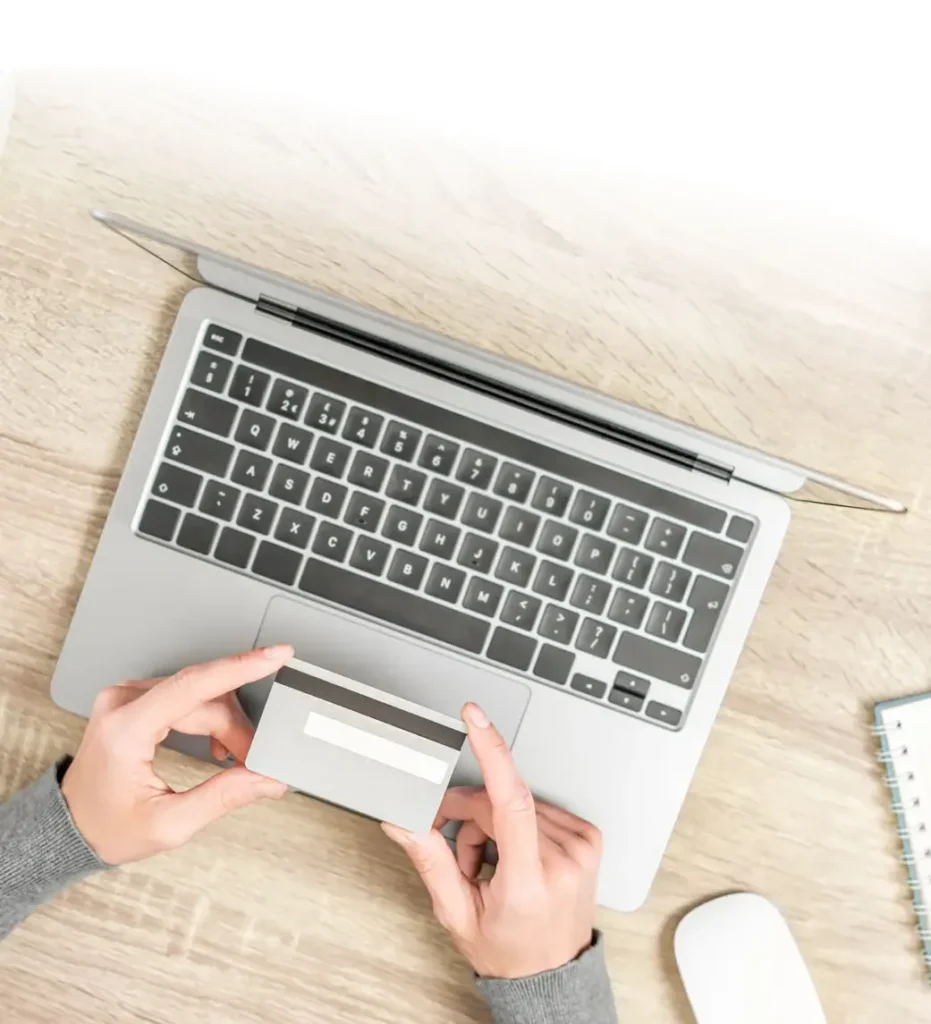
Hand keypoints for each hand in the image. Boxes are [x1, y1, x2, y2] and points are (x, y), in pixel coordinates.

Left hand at [61, 645, 292, 864]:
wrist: (70, 826)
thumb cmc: (106, 827)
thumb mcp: (168, 824)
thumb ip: (222, 797)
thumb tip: (266, 779)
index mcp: (125, 730)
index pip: (193, 685)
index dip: (240, 667)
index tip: (276, 656)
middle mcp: (123, 702)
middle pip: (205, 696)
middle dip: (236, 729)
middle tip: (252, 764)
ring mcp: (128, 696)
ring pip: (201, 693)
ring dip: (225, 724)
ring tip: (231, 758)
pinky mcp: (136, 698)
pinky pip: (188, 693)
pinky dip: (210, 717)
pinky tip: (216, 743)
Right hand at [382, 703, 600, 978]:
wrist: (554, 975)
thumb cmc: (508, 950)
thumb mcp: (458, 914)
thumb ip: (430, 862)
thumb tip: (404, 821)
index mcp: (528, 883)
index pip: (511, 800)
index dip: (491, 750)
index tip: (476, 718)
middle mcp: (560, 861)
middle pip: (500, 800)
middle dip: (467, 813)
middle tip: (456, 848)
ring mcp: (580, 847)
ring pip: (517, 800)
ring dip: (493, 821)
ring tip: (490, 861)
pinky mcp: (588, 837)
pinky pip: (538, 806)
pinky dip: (518, 822)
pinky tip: (513, 851)